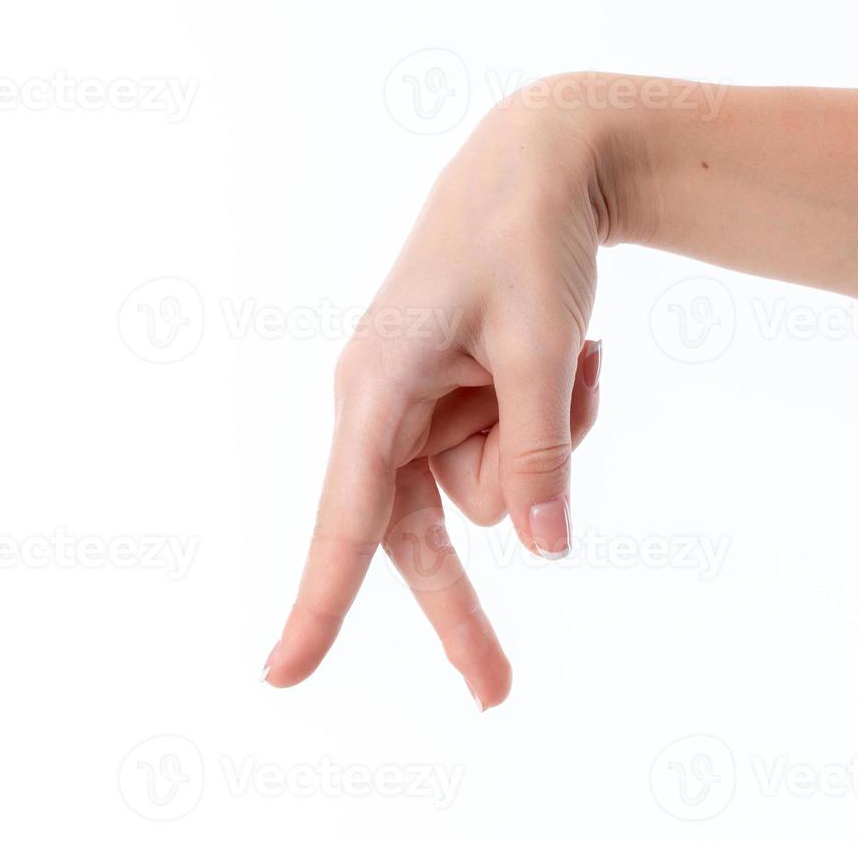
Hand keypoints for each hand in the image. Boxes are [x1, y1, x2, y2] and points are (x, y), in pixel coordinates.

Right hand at [263, 87, 613, 708]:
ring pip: (492, 490)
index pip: (347, 518)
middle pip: (418, 538)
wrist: (544, 164)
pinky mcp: (457, 402)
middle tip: (496, 693)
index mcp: (375, 389)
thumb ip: (541, 451)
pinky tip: (575, 353)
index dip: (319, 602)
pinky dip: (558, 418)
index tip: (283, 676)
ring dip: (547, 440)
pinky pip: (517, 452)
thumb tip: (545, 551)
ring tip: (571, 356)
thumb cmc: (525, 239)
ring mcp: (422, 408)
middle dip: (464, 602)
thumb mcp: (542, 348)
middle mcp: (384, 409)